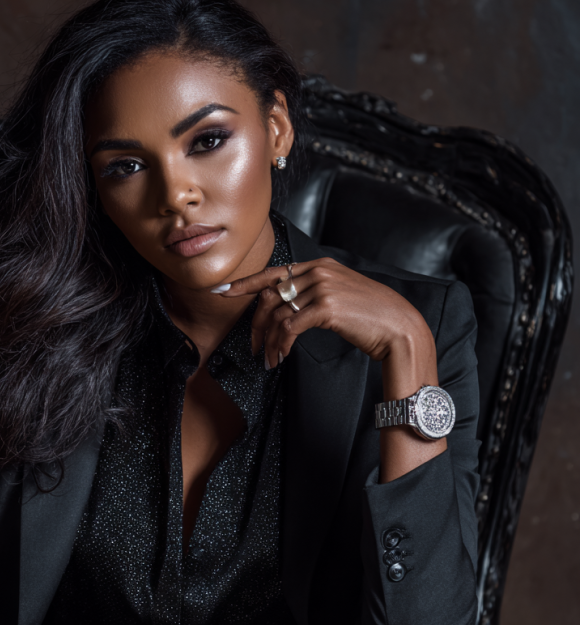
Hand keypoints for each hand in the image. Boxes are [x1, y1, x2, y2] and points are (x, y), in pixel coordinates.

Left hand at [216, 258, 445, 480]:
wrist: (400, 327)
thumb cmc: (371, 317)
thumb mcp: (340, 295)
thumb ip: (314, 293)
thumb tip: (286, 309)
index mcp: (319, 265)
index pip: (273, 273)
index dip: (245, 283)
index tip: (224, 291)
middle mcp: (317, 272)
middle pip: (269, 295)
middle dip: (255, 324)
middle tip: (253, 347)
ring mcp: (321, 287)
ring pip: (277, 315)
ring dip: (269, 342)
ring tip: (269, 360)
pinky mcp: (325, 307)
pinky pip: (289, 327)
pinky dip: (281, 344)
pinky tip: (282, 356)